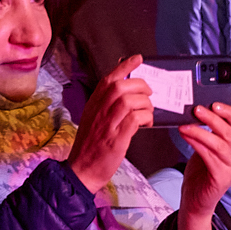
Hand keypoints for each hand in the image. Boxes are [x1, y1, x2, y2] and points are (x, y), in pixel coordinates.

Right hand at [68, 55, 152, 193]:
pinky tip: (147, 124)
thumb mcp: (93, 119)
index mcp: (94, 104)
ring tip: (148, 113)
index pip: (108, 79)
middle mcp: (99, 111)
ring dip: (145, 104)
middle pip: (121, 86)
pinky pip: (134, 119)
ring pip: (129, 101)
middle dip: (141, 86)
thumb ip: (106, 105)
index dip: (125, 66)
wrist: (81, 170)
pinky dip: (145, 118)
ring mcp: (107, 125)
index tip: (138, 59)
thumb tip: (126, 92)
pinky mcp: (116, 139)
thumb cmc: (91, 146)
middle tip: (149, 94)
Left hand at [176, 102, 230, 229]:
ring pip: (220, 143)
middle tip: (197, 109)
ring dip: (201, 131)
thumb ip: (211, 131)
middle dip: (213, 118)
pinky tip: (185, 135)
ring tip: (186, 124)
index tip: (215, 103)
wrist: (196, 200)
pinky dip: (196, 143)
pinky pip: (209, 156)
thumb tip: (203, 108)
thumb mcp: (208, 146)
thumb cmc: (201, 171)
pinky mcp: (222, 178)